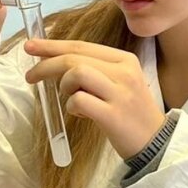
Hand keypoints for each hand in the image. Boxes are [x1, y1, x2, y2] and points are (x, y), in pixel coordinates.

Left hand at [23, 40, 165, 158]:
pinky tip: (79, 113)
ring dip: (63, 86)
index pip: (81, 46)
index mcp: (124, 60)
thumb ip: (94, 70)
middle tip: (31, 76)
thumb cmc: (131, 112)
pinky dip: (71, 106)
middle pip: (75, 58)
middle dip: (46, 65)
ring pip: (77, 73)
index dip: (53, 45)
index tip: (31, 47)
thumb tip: (56, 63)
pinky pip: (79, 101)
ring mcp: (120, 93)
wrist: (156, 142)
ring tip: (69, 97)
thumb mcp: (120, 83)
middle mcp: (124, 72)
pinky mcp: (114, 115)